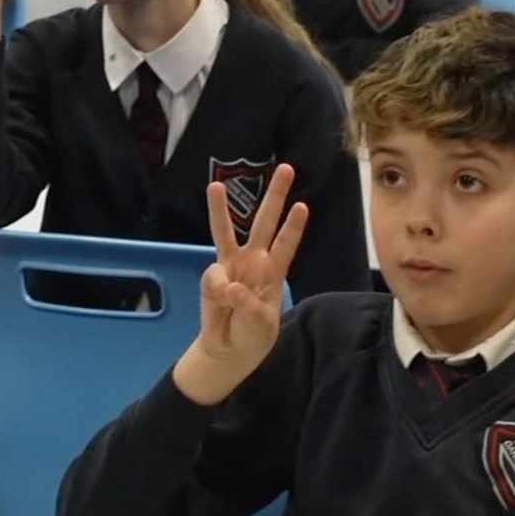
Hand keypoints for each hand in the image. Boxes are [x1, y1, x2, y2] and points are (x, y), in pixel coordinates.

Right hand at [172, 163, 306, 405]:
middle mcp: (254, 260)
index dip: (293, 227)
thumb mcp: (261, 325)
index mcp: (274, 270)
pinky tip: (222, 301)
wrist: (229, 347)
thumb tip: (229, 286)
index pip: (286, 244)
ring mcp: (231, 265)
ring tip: (214, 187)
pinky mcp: (212, 277)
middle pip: (264, 222)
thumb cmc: (255, 333)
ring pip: (226, 232)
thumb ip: (248, 306)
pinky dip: (217, 288)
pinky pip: (213, 276)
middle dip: (275, 196)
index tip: (302, 207)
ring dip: (220, 210)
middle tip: (286, 168)